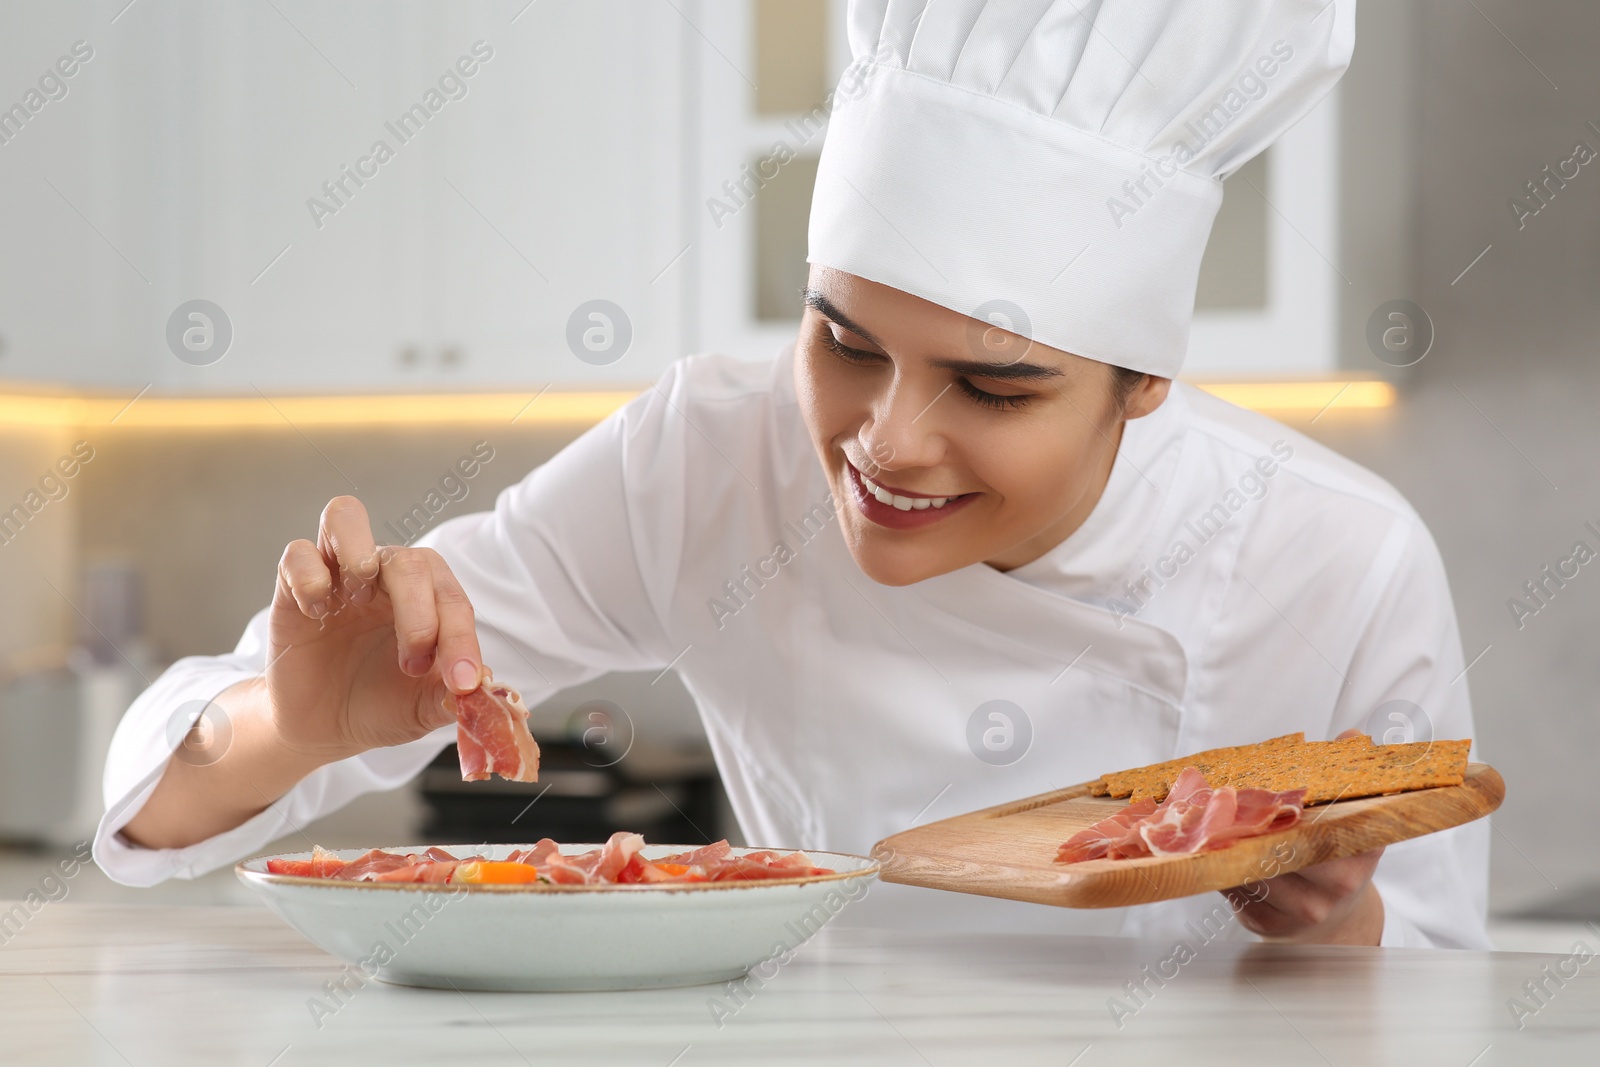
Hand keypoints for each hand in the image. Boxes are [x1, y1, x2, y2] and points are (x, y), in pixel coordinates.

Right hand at [268, 496, 483, 758]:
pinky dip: (309, 576)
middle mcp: (384, 575)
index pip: (450, 596)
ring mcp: (337, 574)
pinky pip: (297, 554)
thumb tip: (484, 686)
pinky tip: (317, 614)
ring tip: (361, 594)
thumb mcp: (423, 708)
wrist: (326, 729)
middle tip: (413, 665)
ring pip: (346, 516)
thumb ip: (452, 695)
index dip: (461, 638)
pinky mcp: (292, 586)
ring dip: (359, 549)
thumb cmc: (383, 704)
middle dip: (420, 615)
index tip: (463, 681)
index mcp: (427, 596)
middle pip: (409, 560)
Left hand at [1219, 729, 1386, 945]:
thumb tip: (1351, 736)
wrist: (1336, 921)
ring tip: (1213, 817)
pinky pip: (1234, 887)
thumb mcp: (1351, 815)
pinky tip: (1215, 848)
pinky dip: (1221, 864)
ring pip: (1253, 866)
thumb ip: (1347, 773)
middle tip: (1227, 796)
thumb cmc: (1336, 855)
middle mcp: (1337, 883)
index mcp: (1361, 849)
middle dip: (1253, 822)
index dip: (1296, 803)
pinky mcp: (1267, 923)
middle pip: (1283, 845)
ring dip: (1230, 843)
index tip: (1271, 789)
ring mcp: (1303, 908)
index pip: (1330, 822)